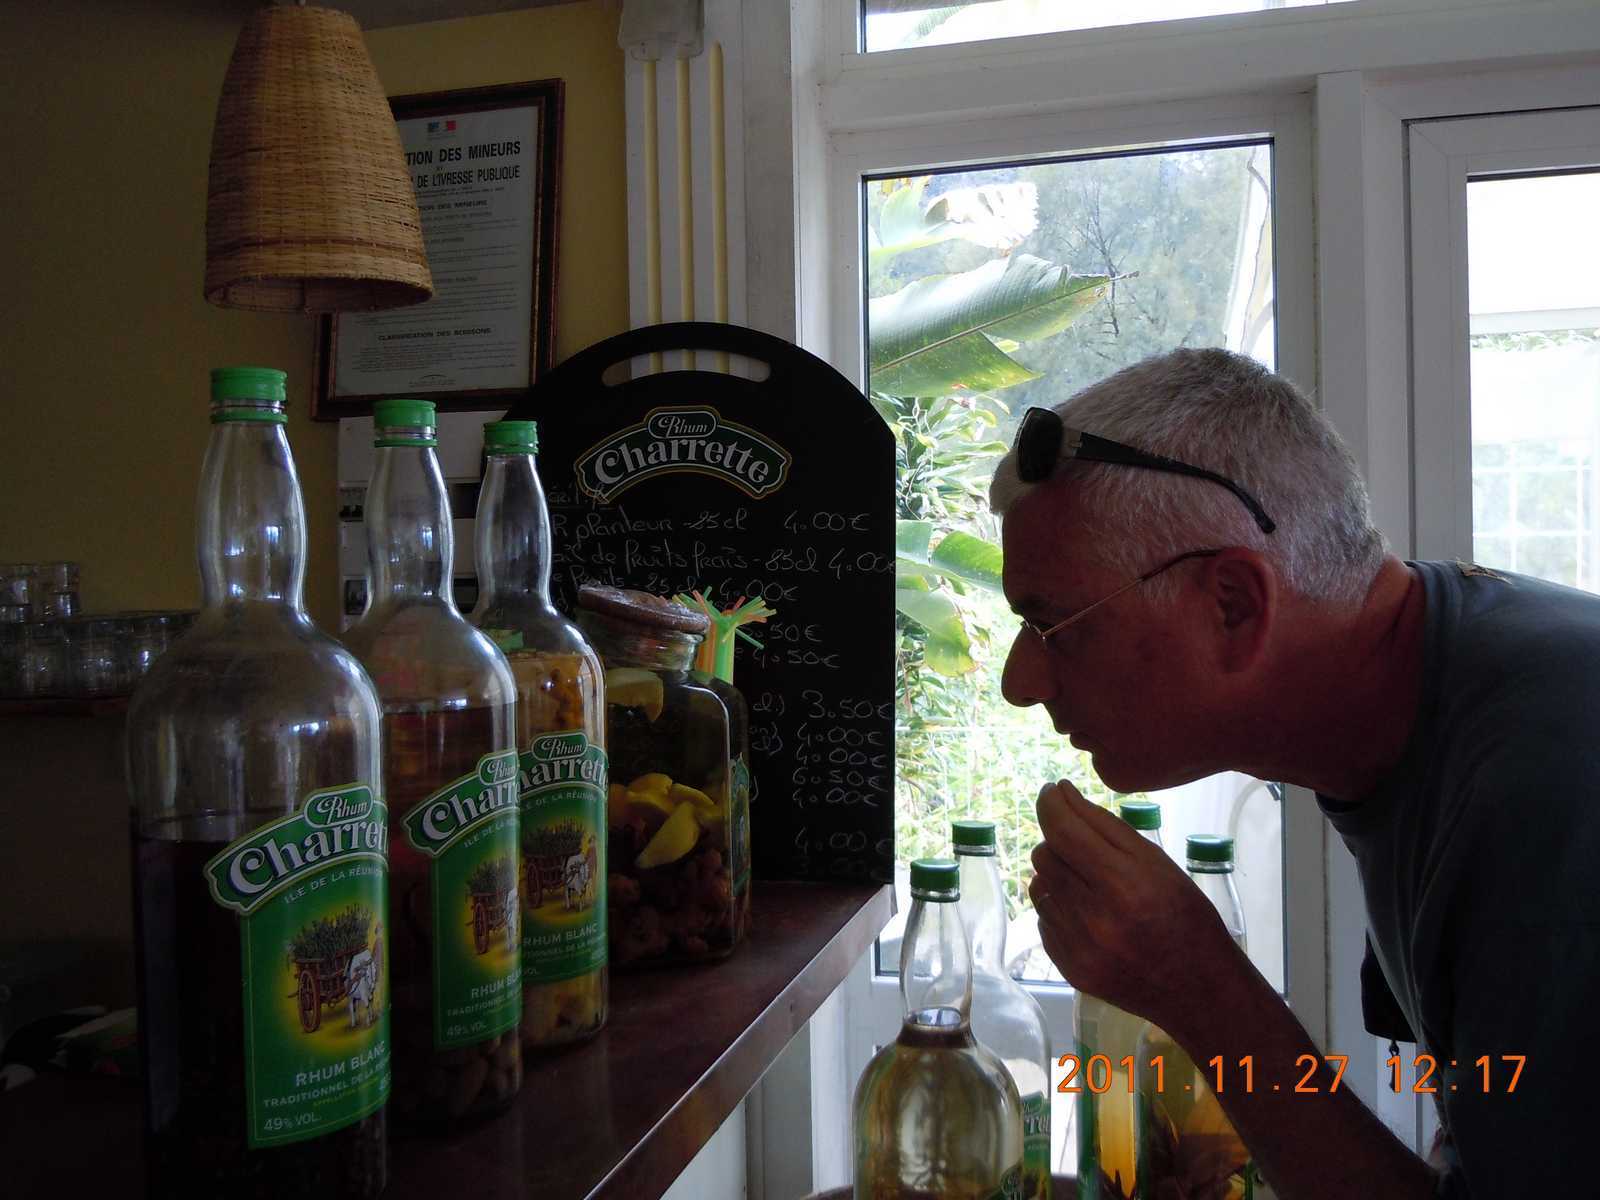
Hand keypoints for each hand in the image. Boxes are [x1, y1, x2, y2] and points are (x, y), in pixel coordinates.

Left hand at [1028, 779, 1245, 1034]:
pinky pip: (1043, 920)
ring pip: (1039, 886)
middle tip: (1084, 846)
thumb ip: (1105, 825)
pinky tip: (1089, 914)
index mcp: (1124, 884)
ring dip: (1057, 875)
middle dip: (1059, 840)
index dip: (1050, 804)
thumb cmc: (1185, 915)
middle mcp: (1095, 918)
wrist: (1197, 988)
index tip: (1051, 791)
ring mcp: (1078, 948)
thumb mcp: (1157, 862)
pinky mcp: (1069, 968)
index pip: (1062, 831)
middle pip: (1045, 856)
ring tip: (1091, 884)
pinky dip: (1059, 907)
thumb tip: (1060, 794)